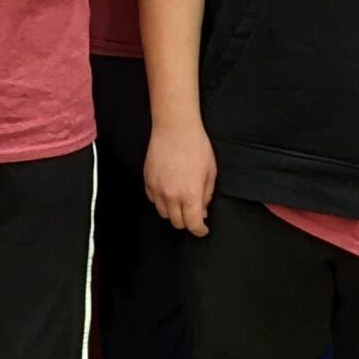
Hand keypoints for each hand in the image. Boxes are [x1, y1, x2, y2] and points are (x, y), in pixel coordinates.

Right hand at [144, 119, 217, 237]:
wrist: (175, 128)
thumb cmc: (196, 146)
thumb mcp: (210, 172)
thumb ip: (206, 195)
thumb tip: (202, 212)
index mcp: (190, 194)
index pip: (193, 224)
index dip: (199, 230)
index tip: (202, 229)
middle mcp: (172, 195)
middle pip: (177, 222)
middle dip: (187, 221)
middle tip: (193, 213)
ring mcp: (157, 189)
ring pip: (163, 213)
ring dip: (173, 212)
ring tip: (181, 201)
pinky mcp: (147, 180)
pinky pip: (153, 200)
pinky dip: (161, 201)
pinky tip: (169, 192)